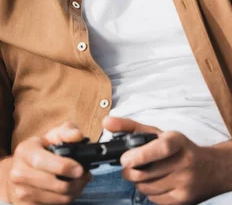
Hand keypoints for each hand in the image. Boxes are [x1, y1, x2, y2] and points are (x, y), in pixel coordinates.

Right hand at [8, 122, 91, 204]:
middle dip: (77, 182)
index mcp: (24, 152)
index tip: (80, 168)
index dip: (66, 167)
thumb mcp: (48, 138)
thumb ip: (65, 132)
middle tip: (84, 176)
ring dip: (74, 192)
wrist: (13, 173)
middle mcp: (19, 173)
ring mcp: (21, 192)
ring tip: (77, 182)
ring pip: (60, 199)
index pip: (46, 162)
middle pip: (58, 185)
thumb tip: (77, 135)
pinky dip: (65, 200)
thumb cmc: (35, 153)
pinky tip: (66, 191)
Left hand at [104, 116, 228, 203]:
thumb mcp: (157, 133)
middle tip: (129, 166)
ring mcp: (185, 183)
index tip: (125, 159)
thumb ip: (129, 127)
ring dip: (138, 182)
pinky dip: (149, 193)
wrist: (212, 168)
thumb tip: (106, 122)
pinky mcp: (184, 199)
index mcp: (176, 142)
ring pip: (145, 188)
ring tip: (145, 173)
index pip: (159, 149)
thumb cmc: (178, 149)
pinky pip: (154, 199)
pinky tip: (156, 183)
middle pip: (143, 173)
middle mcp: (183, 162)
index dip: (139, 155)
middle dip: (129, 171)